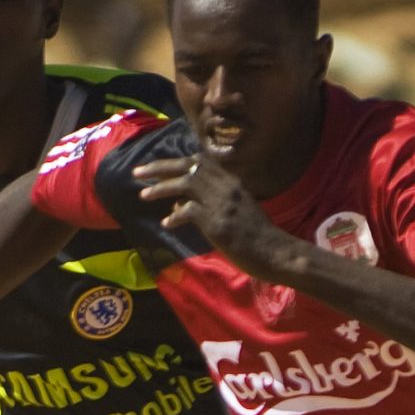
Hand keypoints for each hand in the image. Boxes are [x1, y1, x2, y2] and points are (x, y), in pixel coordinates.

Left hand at [134, 150, 291, 272]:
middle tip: (137, 173)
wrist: (276, 252)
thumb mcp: (236, 209)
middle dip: (159, 168)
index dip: (175, 162)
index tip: (156, 166)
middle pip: (188, 167)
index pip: (199, 161)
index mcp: (232, 181)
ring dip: (161, 189)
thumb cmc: (257, 235)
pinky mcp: (218, 223)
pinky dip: (174, 216)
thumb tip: (180, 202)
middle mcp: (226, 186)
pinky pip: (188, 212)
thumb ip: (211, 201)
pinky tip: (166, 224)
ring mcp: (222, 204)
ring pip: (185, 184)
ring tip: (143, 195)